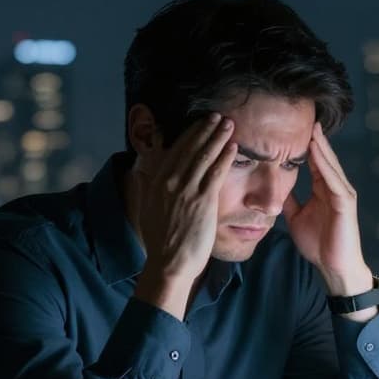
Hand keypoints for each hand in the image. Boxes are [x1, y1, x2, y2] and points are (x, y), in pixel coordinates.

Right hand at [132, 114, 235, 317]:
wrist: (168, 263)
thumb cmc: (161, 241)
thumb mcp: (148, 208)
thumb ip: (148, 188)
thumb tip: (145, 174)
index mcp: (157, 181)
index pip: (175, 149)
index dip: (190, 134)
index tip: (200, 123)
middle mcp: (170, 181)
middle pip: (191, 147)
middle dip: (205, 129)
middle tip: (218, 116)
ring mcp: (186, 190)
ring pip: (205, 155)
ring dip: (218, 137)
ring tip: (229, 124)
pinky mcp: (202, 201)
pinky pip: (216, 172)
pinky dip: (225, 156)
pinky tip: (233, 146)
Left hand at [282, 123, 373, 297]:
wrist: (334, 268)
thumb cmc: (319, 245)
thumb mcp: (296, 217)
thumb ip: (289, 201)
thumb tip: (274, 188)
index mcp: (324, 189)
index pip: (314, 161)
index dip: (305, 144)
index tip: (293, 126)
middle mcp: (335, 188)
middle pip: (324, 158)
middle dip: (316, 138)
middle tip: (305, 117)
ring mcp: (343, 194)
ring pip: (330, 165)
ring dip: (321, 147)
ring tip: (312, 129)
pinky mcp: (346, 204)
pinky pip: (334, 181)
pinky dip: (326, 166)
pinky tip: (317, 153)